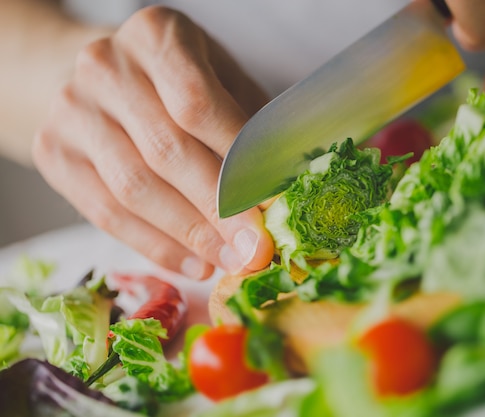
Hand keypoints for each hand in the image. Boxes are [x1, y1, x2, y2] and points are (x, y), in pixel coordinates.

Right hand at [32, 6, 274, 279]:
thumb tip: (282, 195)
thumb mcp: (223, 80)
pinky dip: (154, 246)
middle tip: (254, 250)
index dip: (235, 163)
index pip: (197, 104)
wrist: (105, 80)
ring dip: (188, 236)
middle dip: (216, 211)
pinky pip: (104, 213)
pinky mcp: (52, 152)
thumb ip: (251, 127)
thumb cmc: (179, 81)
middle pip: (165, 152)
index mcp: (155, 35)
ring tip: (228, 261)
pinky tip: (192, 263)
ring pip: (133, 189)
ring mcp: (71, 110)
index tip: (269, 209)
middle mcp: (104, 66)